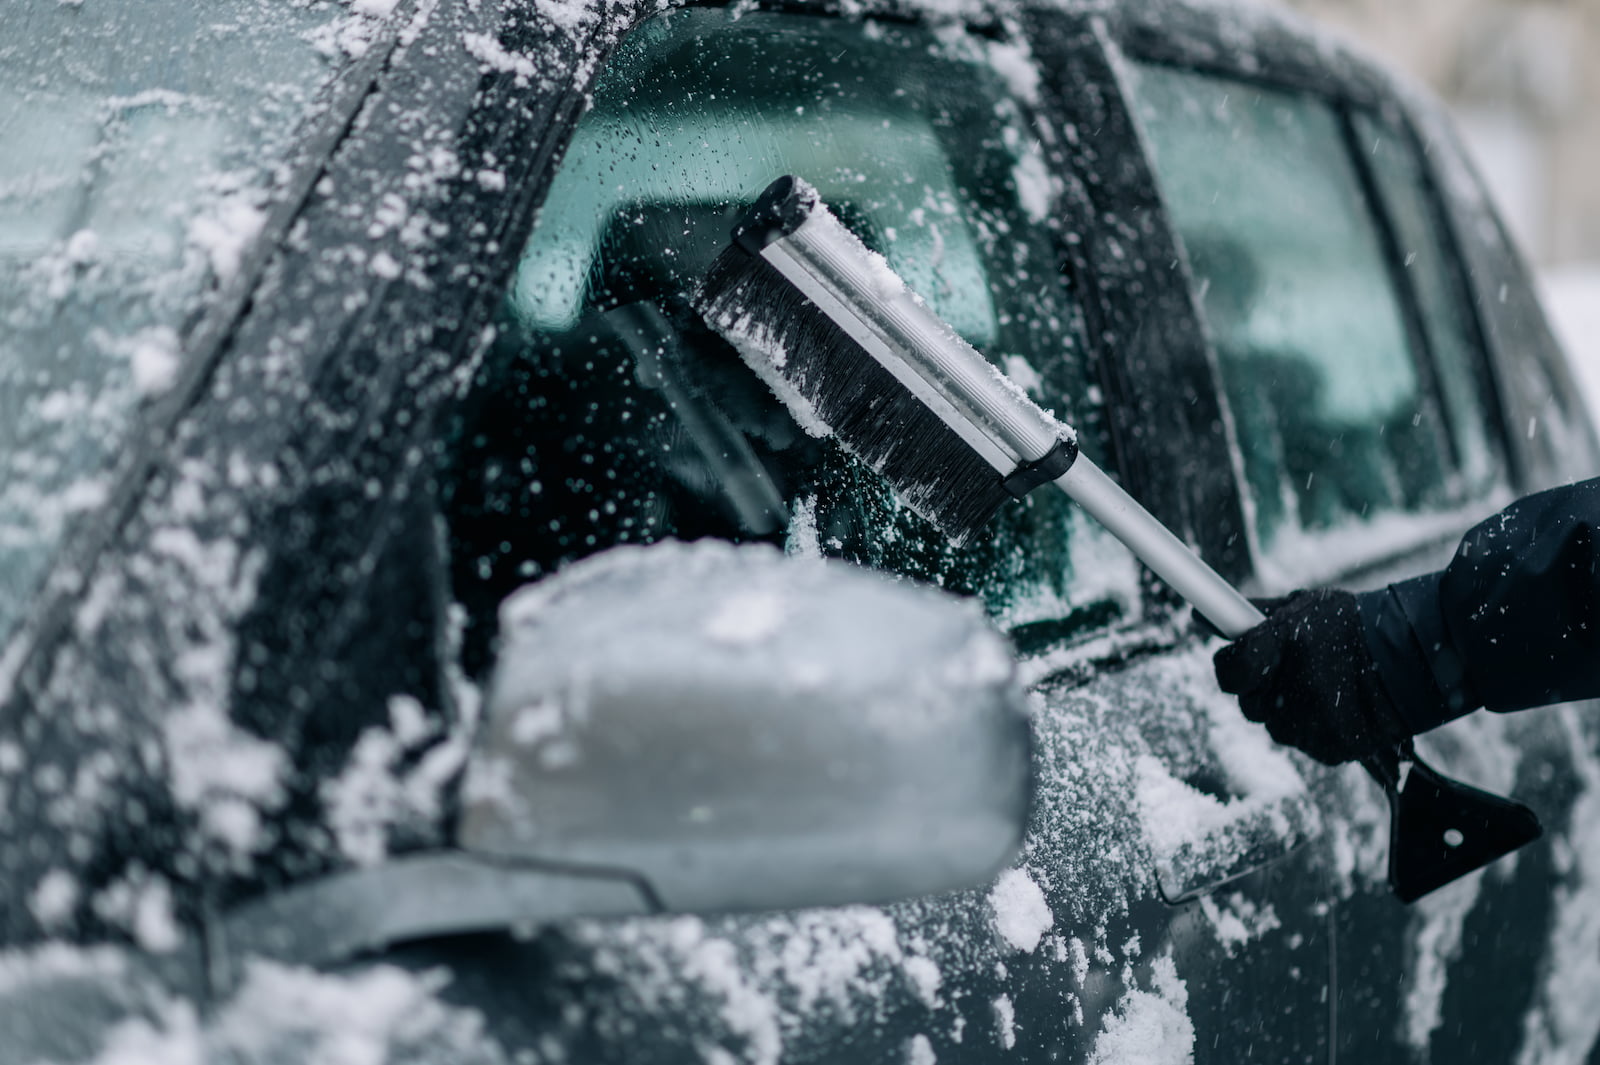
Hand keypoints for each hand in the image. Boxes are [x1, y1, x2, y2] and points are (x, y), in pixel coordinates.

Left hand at [1213, 589, 1411, 765]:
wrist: (1422, 658)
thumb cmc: (1356, 626)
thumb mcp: (1304, 608)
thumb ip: (1253, 616)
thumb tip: (1199, 615)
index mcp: (1282, 644)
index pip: (1229, 670)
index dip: (1232, 666)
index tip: (1242, 659)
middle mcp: (1292, 688)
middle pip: (1249, 702)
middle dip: (1264, 688)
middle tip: (1296, 671)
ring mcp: (1311, 723)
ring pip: (1277, 725)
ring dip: (1290, 710)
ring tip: (1327, 686)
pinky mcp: (1329, 749)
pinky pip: (1305, 742)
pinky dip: (1316, 728)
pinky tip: (1342, 707)